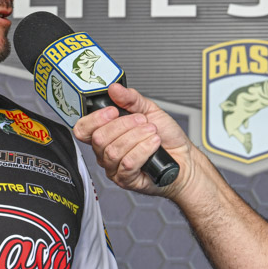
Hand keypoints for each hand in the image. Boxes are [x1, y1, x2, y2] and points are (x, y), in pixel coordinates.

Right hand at [74, 83, 194, 196]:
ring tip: (152, 132)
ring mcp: (114, 167)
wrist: (184, 158)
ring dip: (137, 137)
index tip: (113, 110)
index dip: (95, 119)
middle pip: (99, 139)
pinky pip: (127, 164)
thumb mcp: (149, 110)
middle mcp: (105, 152)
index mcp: (106, 133)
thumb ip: (131, 99)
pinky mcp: (126, 180)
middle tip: (142, 121)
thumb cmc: (166, 137)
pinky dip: (143, 150)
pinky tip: (153, 144)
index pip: (83, 129)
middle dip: (124, 125)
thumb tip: (114, 88)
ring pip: (114, 151)